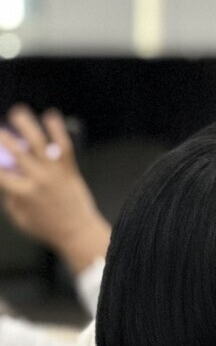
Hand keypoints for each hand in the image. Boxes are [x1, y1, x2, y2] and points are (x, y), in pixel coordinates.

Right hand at [0, 105, 109, 273]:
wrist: (78, 232)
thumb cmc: (47, 229)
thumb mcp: (19, 218)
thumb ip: (8, 198)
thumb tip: (3, 180)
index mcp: (22, 193)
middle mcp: (38, 180)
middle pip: (16, 151)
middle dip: (3, 137)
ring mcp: (55, 174)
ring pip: (40, 143)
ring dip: (27, 125)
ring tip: (18, 112)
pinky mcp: (70, 171)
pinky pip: (64, 147)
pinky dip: (57, 130)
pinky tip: (51, 116)